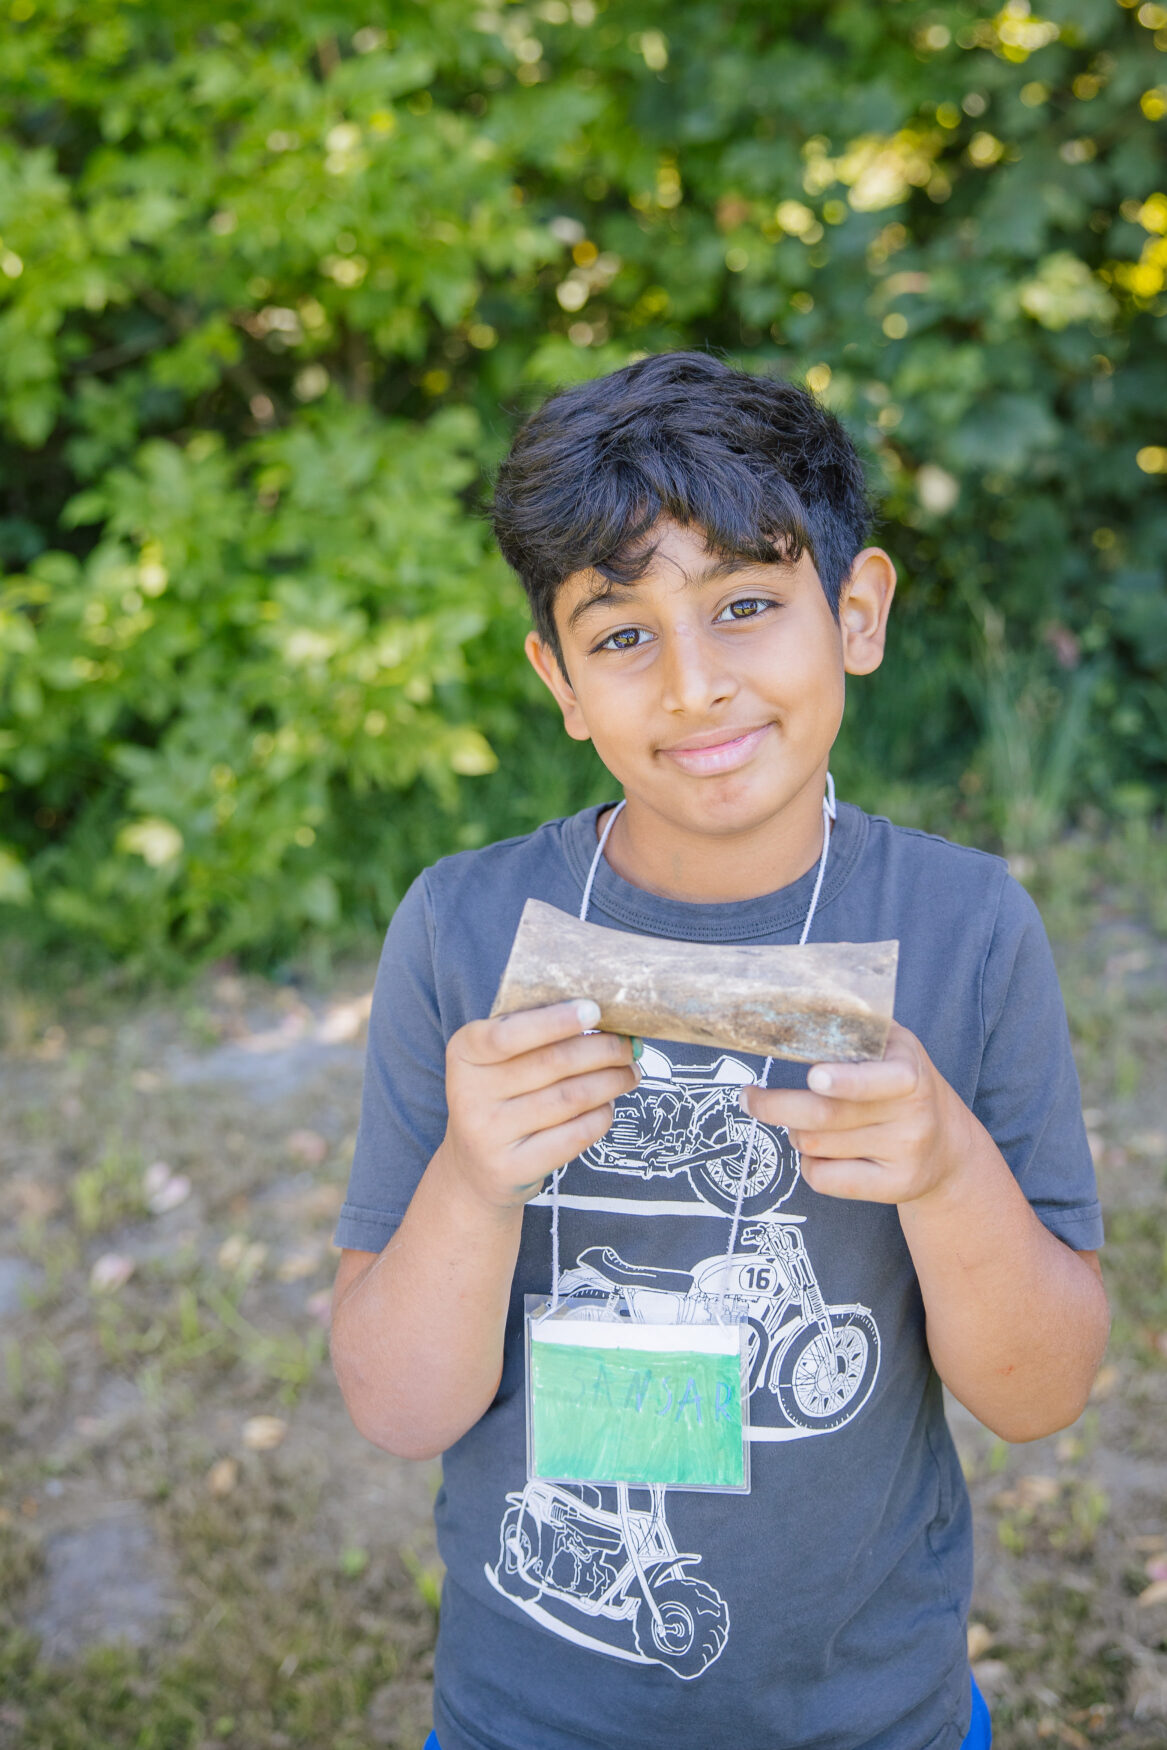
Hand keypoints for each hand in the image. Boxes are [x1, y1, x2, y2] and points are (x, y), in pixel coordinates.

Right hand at [438, 1001, 640, 1211]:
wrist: (474, 1167)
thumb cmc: (500, 1096)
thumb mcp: (497, 1059)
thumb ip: (534, 1032)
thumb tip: (600, 1015)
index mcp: (464, 1052)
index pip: (509, 1033)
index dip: (556, 1021)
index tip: (595, 1011)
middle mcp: (469, 1093)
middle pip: (554, 1062)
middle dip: (604, 1050)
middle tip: (630, 1046)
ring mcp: (488, 1134)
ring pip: (572, 1097)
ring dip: (612, 1081)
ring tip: (629, 1073)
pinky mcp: (512, 1167)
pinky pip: (575, 1134)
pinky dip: (602, 1115)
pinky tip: (608, 1105)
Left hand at [739, 1021, 976, 1205]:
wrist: (950, 1146)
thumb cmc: (902, 1086)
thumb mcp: (892, 1049)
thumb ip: (854, 1031)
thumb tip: (793, 1008)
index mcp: (909, 1072)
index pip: (876, 1080)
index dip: (846, 1080)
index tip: (816, 1078)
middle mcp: (913, 1115)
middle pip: (825, 1116)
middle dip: (774, 1106)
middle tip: (748, 1097)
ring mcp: (905, 1154)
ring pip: (817, 1146)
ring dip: (795, 1133)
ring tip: (805, 1123)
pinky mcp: (894, 1187)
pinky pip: (825, 1179)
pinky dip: (809, 1165)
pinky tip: (822, 1153)